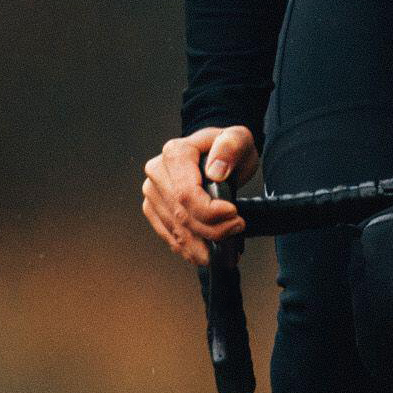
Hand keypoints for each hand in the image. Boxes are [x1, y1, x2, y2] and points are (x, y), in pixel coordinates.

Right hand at [140, 125, 257, 266]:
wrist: (218, 157)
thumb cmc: (228, 149)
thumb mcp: (239, 139)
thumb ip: (230, 147)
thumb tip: (216, 171)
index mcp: (175, 153)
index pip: (186, 193)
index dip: (210, 211)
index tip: (234, 214)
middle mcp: (157, 172)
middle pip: (181, 215)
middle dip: (212, 230)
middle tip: (236, 229)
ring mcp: (152, 192)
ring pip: (175, 230)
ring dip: (201, 246)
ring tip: (225, 251)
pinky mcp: (153, 209)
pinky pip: (169, 235)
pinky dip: (189, 249)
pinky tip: (206, 253)